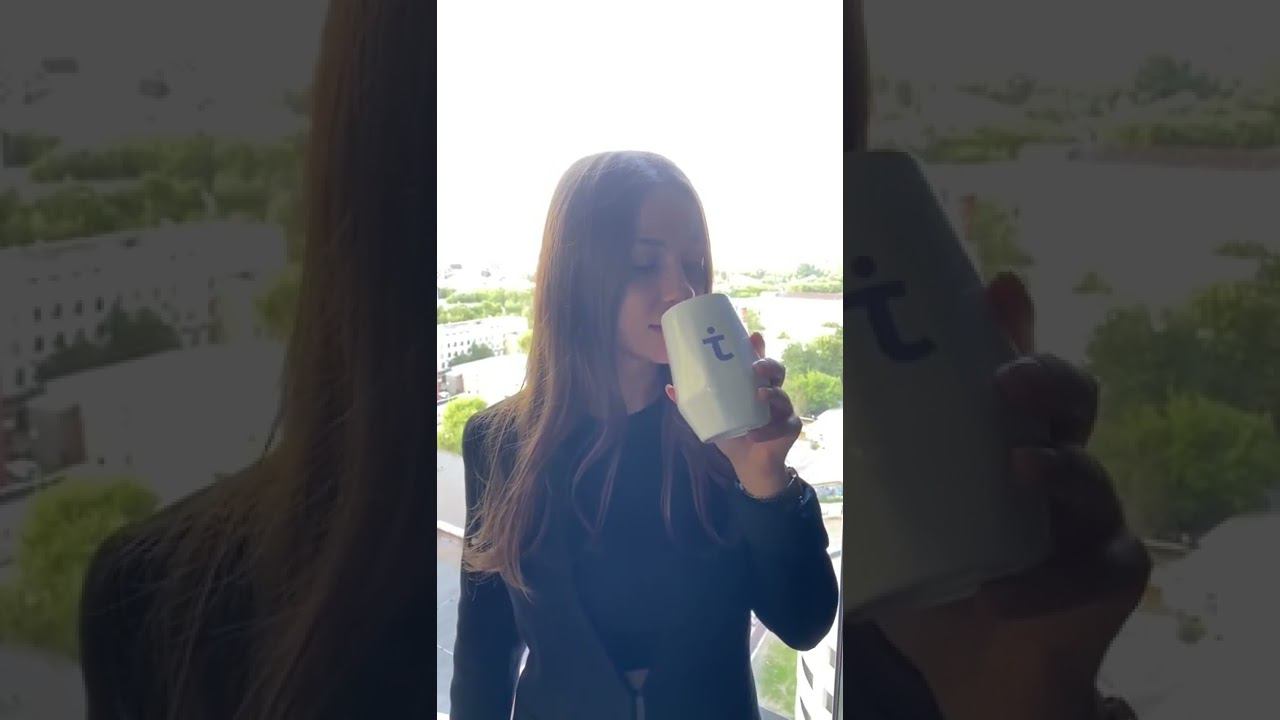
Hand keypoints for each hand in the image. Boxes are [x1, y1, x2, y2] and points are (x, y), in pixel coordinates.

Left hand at [665, 332, 801, 496]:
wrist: (748, 463)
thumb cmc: (732, 433)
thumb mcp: (711, 416)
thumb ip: (692, 402)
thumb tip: (669, 387)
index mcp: (755, 384)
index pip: (759, 360)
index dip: (758, 347)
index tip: (753, 336)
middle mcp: (772, 392)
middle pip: (777, 371)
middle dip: (768, 364)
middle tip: (755, 367)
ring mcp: (783, 409)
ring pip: (783, 395)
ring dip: (772, 394)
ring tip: (759, 395)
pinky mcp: (789, 428)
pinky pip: (783, 425)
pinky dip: (768, 430)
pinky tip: (755, 434)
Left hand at [876, 273, 1151, 719]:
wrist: (973, 667)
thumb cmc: (938, 580)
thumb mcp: (896, 518)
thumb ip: (865, 472)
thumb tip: (790, 418)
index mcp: (1010, 439)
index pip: (1021, 372)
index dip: (1016, 328)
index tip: (998, 288)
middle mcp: (1059, 464)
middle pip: (1073, 400)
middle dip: (1046, 378)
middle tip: (1007, 380)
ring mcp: (1091, 517)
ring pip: (1093, 474)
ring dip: (1057, 468)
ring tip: (1018, 470)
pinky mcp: (1109, 573)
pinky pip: (1091, 568)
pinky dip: (1044, 582)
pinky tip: (997, 596)